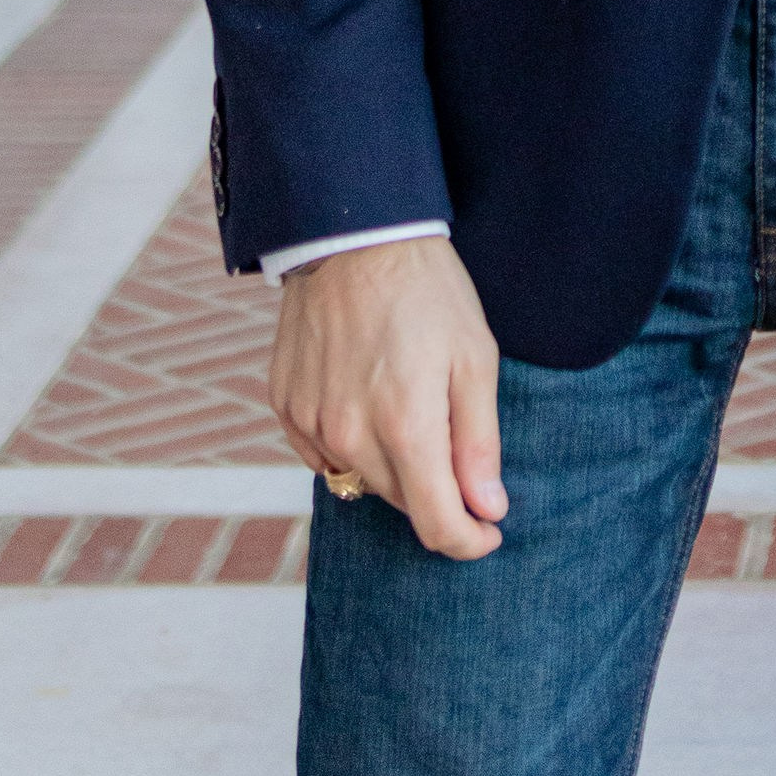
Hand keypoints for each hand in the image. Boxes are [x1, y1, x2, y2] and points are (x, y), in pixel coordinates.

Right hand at [269, 235, 506, 558]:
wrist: (353, 235)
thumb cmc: (427, 292)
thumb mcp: (475, 358)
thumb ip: (479, 442)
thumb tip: (487, 510)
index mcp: (407, 427)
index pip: (438, 524)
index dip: (470, 539)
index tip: (489, 531)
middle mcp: (351, 436)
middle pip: (402, 503)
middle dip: (436, 489)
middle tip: (455, 436)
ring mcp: (312, 423)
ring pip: (363, 479)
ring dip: (393, 464)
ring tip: (408, 399)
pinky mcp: (286, 407)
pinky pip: (325, 453)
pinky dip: (352, 442)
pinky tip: (367, 397)